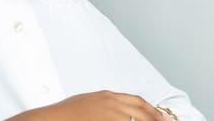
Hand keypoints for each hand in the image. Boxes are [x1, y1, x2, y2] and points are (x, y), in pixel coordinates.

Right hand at [6, 91, 168, 120]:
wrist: (52, 118)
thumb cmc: (66, 113)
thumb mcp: (88, 102)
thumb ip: (104, 104)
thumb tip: (118, 110)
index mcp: (107, 96)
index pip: (137, 101)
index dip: (152, 110)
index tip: (162, 117)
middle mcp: (112, 104)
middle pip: (142, 111)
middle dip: (157, 119)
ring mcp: (110, 116)